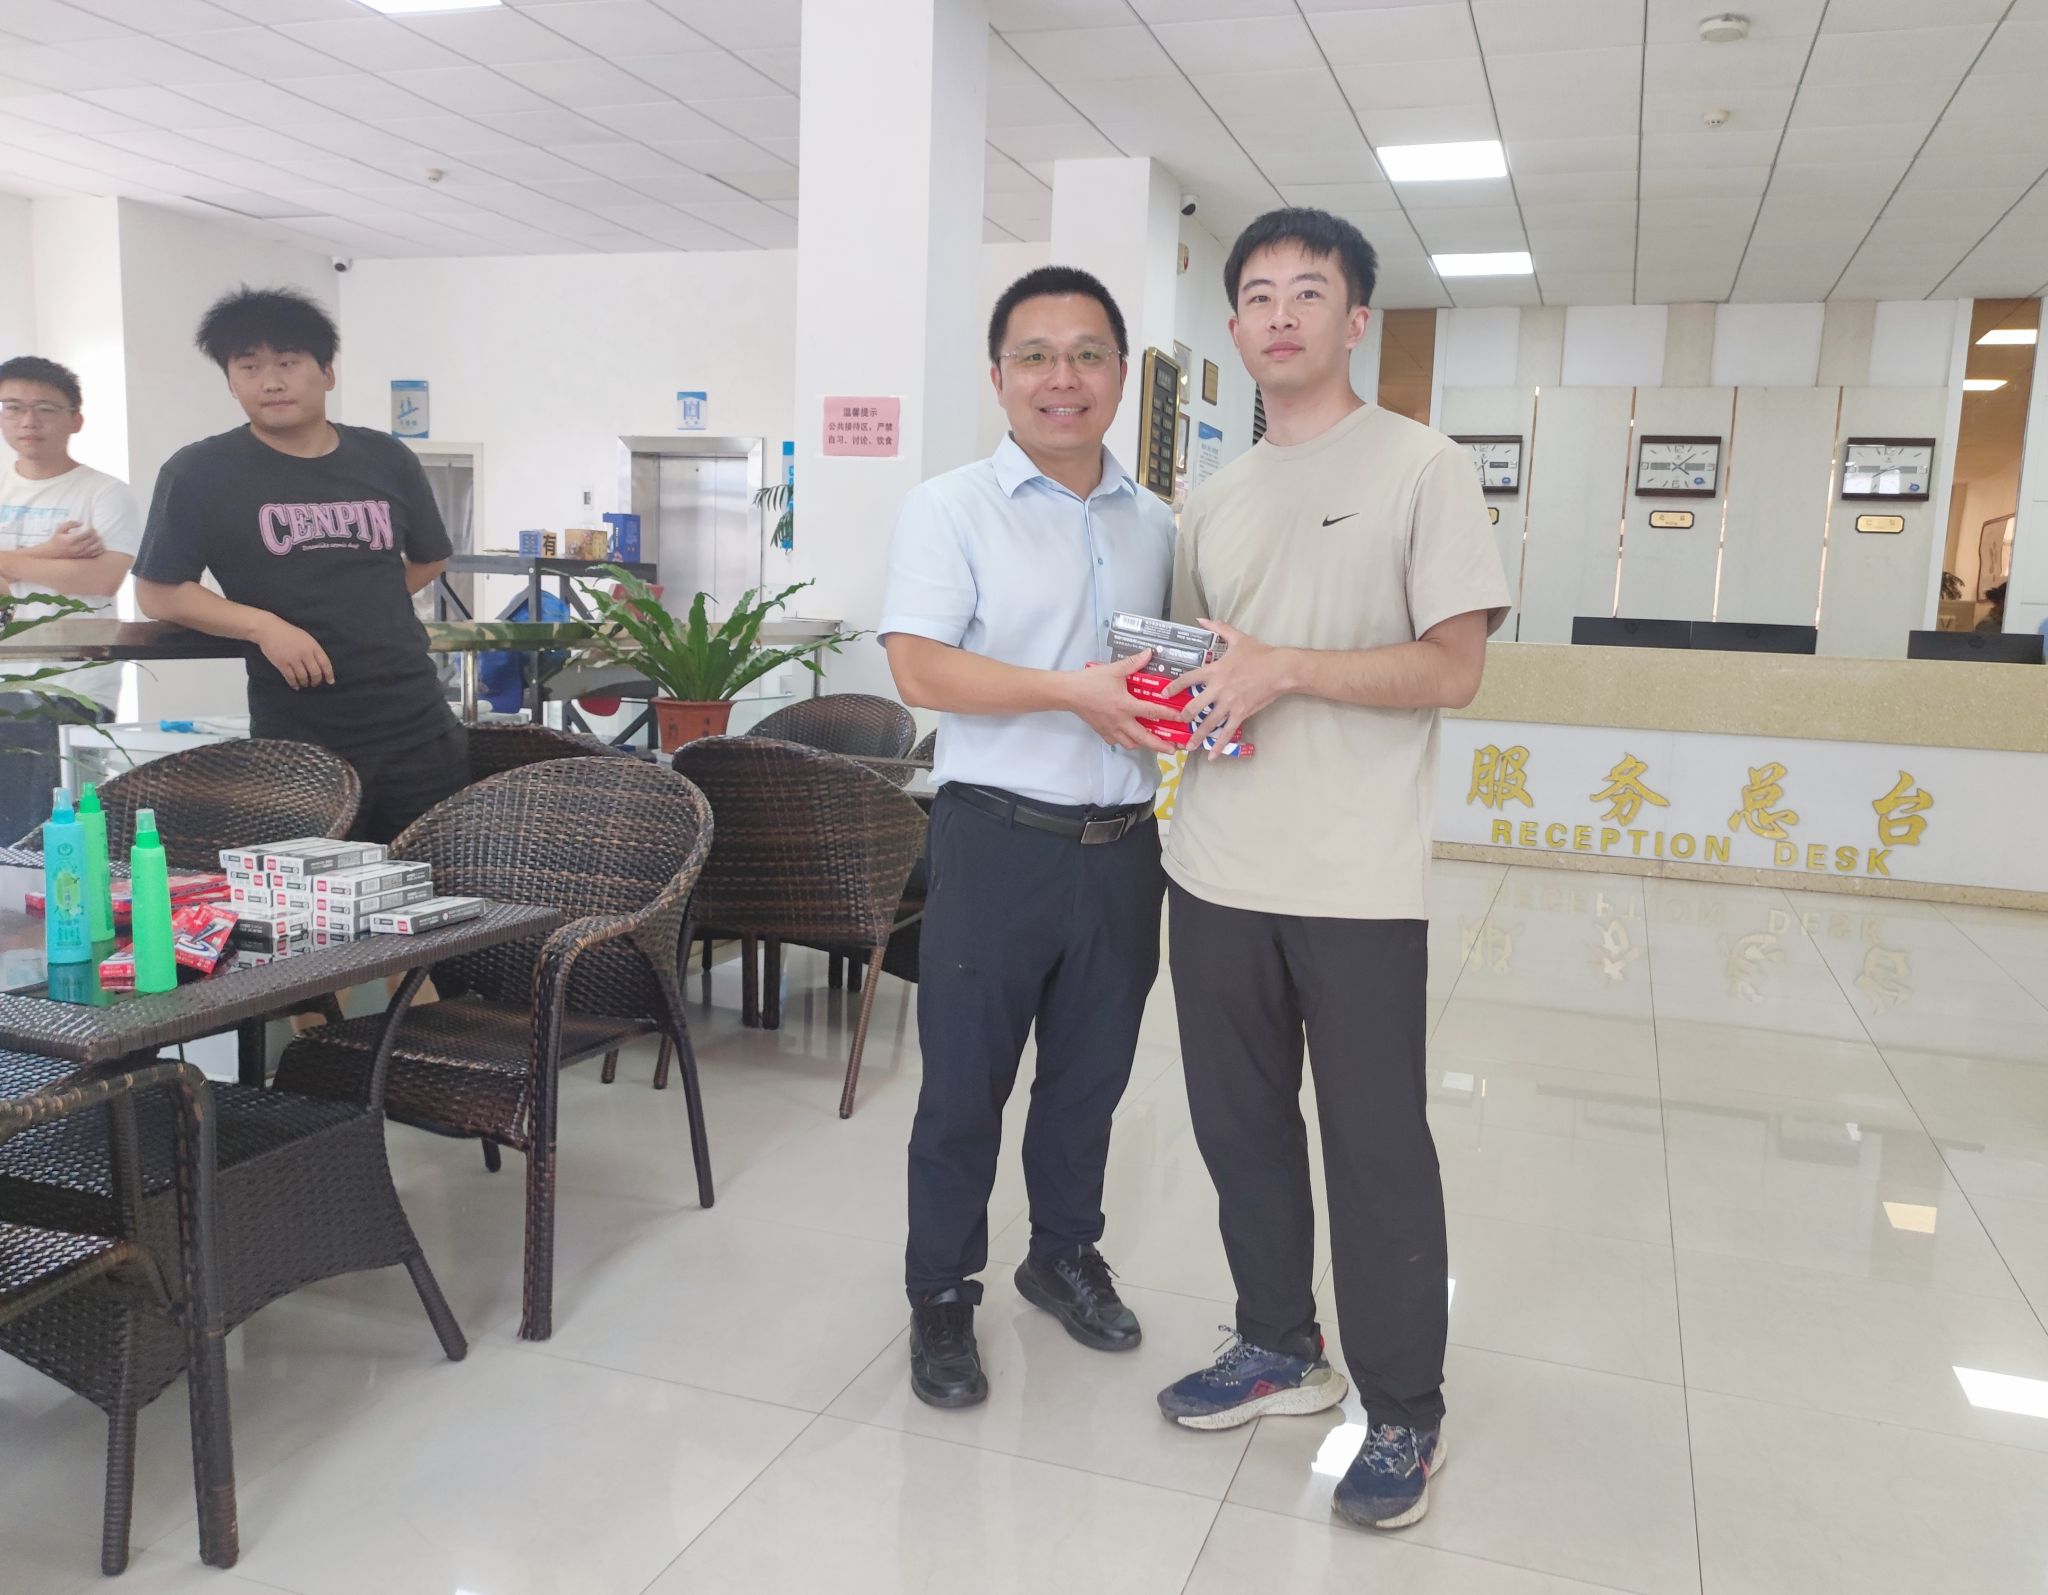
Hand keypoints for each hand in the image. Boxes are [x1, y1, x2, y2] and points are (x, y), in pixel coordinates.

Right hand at [34, 522, 103, 559]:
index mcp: (71, 540)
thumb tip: (81, 523)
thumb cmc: (57, 539)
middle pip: (93, 539)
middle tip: (95, 532)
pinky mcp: (84, 558)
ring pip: (96, 547)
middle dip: (96, 534)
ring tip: (96, 538)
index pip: (87, 533)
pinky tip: (98, 544)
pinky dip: (99, 548)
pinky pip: (96, 553)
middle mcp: (77, 548)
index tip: (91, 528)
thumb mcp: (60, 529)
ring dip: (99, 541)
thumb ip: (70, 524)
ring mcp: (81, 554)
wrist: (53, 553)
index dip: (92, 529)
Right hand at [252, 616, 334, 689]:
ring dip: (305, 683)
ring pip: (303, 677)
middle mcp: (305, 653)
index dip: (329, 674)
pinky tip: (295, 686)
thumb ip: (314, 650)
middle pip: (315, 673)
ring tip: (305, 684)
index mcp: (313, 646)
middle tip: (314, 684)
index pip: (325, 663)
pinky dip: (294, 684)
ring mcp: (293, 659)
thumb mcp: (306, 638)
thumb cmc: (289, 633)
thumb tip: (320, 666)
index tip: (330, 682)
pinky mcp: (282, 663)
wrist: (269, 629)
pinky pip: (290, 677)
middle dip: (316, 681)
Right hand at [1065, 649, 1164, 750]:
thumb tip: (1149, 653)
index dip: (1168, 715)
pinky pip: (1117, 742)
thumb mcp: (1114, 669)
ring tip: (1153, 744)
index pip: (1152, 711)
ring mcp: (1111, 729)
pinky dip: (1126, 742)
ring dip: (1143, 745)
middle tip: (1173, 749)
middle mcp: (1120, 721)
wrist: (1069, 692)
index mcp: (1125, 705)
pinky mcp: (1102, 732)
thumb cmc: (1090, 681)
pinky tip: (1130, 737)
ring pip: (1130, 744)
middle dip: (1160, 745)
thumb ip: (1133, 663)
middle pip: (1144, 738)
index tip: (1180, 718)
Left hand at [1180, 619, 1291, 756]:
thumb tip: (1201, 620)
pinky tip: (1211, 756)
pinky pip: (1227, 732)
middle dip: (1182, 716)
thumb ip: (1218, 628)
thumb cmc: (1259, 653)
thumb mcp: (1237, 638)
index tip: (1164, 694)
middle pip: (1193, 706)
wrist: (1280, 669)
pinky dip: (1218, 745)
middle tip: (1176, 722)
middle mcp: (1217, 689)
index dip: (1173, 687)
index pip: (1187, 680)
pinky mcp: (1240, 714)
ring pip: (1208, 723)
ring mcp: (1229, 703)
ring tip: (1187, 747)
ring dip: (1196, 736)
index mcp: (1214, 670)